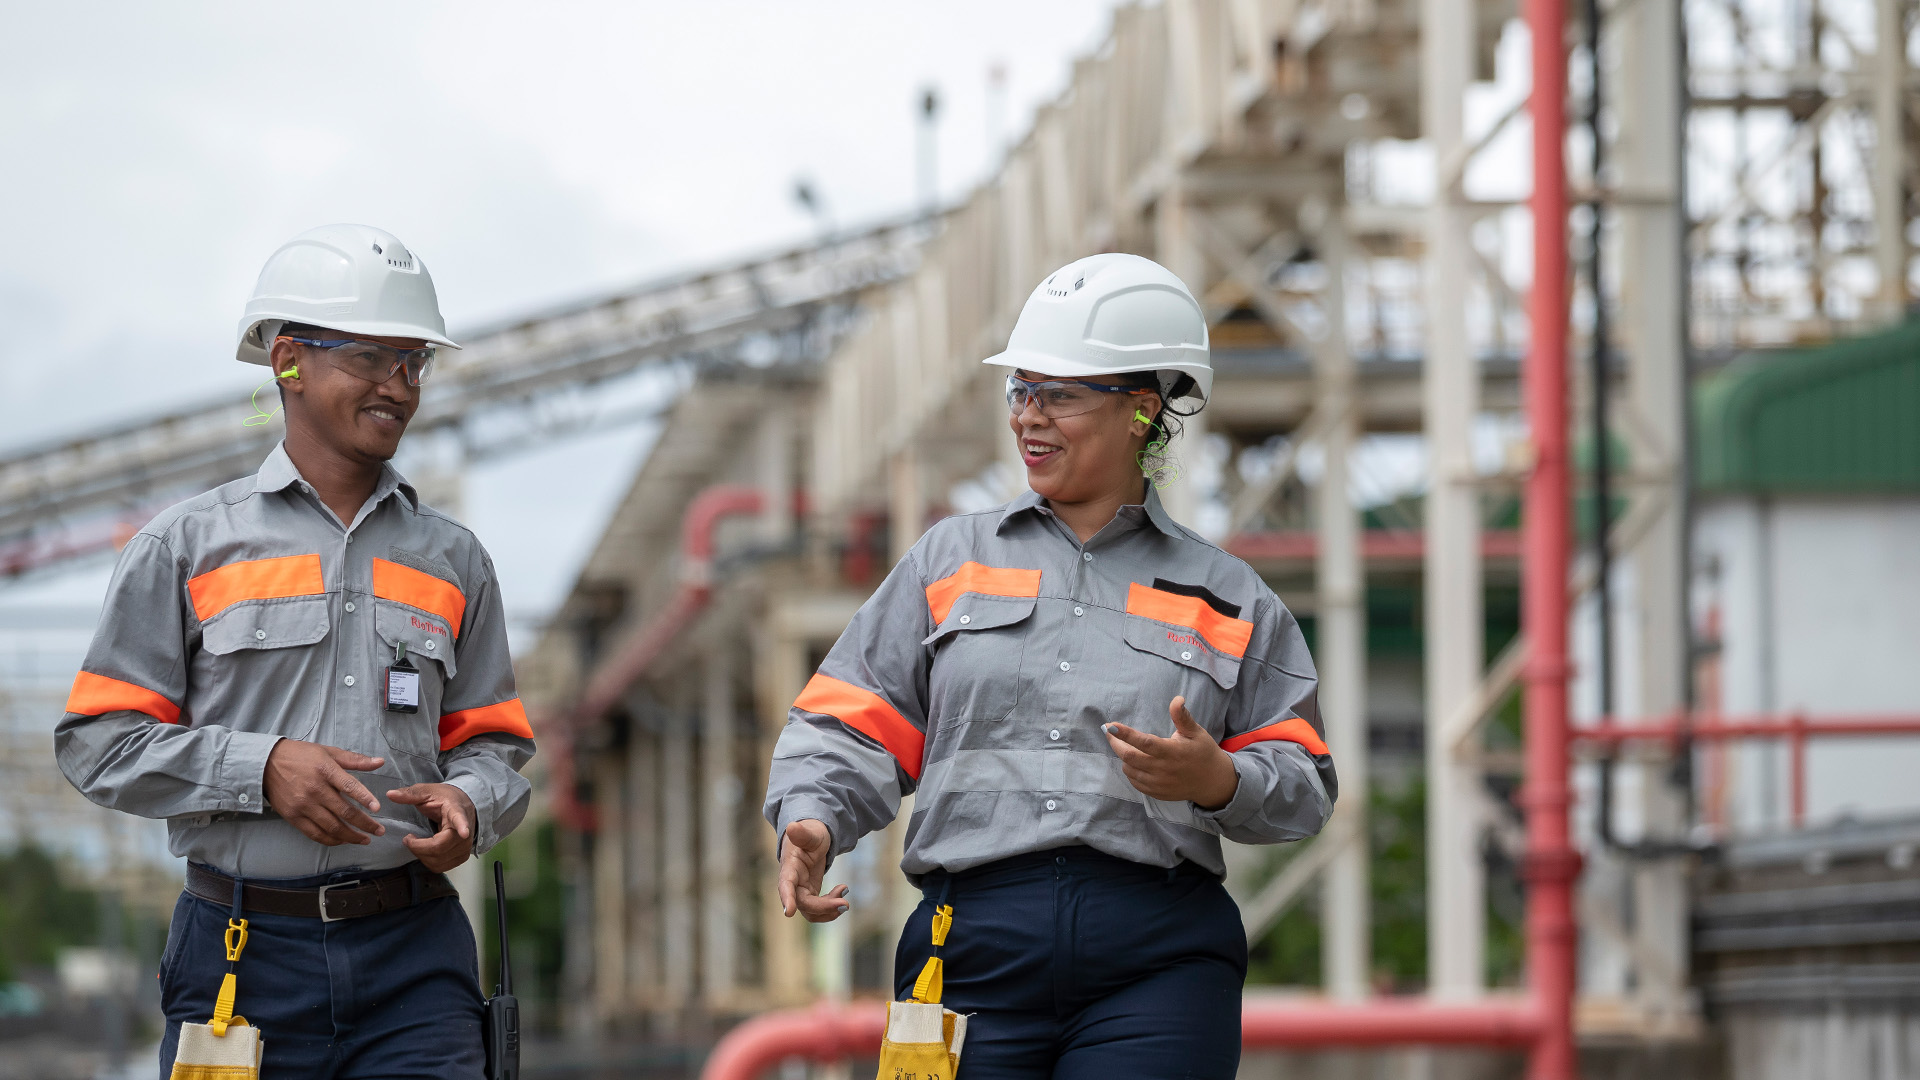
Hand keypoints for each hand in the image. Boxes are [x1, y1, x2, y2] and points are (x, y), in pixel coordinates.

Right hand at [263, 740, 386, 845]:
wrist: (265, 765)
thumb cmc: (300, 756)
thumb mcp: (328, 752)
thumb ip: (355, 760)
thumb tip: (380, 762)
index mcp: (325, 770)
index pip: (350, 786)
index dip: (365, 798)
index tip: (378, 809)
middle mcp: (315, 789)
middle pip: (344, 812)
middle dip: (364, 824)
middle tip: (379, 831)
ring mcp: (303, 805)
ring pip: (331, 827)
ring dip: (350, 836)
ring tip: (365, 839)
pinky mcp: (293, 817)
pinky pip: (315, 833)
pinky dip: (331, 840)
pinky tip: (343, 840)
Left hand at [387, 783, 476, 872]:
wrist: (464, 806)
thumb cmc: (445, 799)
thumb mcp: (428, 792)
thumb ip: (410, 794)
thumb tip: (389, 794)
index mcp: (456, 811)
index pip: (460, 820)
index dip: (462, 827)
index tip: (464, 833)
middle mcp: (464, 832)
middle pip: (439, 847)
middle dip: (417, 847)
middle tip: (408, 838)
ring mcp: (465, 846)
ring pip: (438, 860)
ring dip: (420, 854)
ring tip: (415, 842)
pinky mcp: (462, 856)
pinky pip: (440, 867)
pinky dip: (427, 861)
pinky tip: (424, 849)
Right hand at [777, 819, 849, 922]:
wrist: (813, 839)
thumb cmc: (810, 835)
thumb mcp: (811, 832)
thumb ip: (802, 833)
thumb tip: (791, 827)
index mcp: (790, 867)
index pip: (786, 884)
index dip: (787, 898)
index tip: (789, 912)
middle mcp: (793, 883)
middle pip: (803, 903)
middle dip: (823, 907)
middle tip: (845, 903)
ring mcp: (801, 891)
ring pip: (811, 911)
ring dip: (829, 910)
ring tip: (844, 893)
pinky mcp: (810, 895)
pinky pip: (819, 910)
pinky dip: (832, 907)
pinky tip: (842, 890)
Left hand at [1104, 696, 1239, 810]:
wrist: (1212, 781)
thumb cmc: (1203, 752)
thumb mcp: (1196, 732)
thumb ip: (1182, 717)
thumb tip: (1177, 699)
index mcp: (1172, 752)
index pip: (1144, 742)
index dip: (1125, 734)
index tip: (1110, 726)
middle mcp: (1163, 769)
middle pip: (1130, 757)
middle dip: (1115, 743)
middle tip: (1109, 732)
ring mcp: (1159, 783)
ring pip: (1129, 770)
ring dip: (1123, 756)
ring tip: (1125, 745)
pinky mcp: (1156, 792)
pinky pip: (1135, 782)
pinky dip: (1130, 770)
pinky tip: (1133, 761)